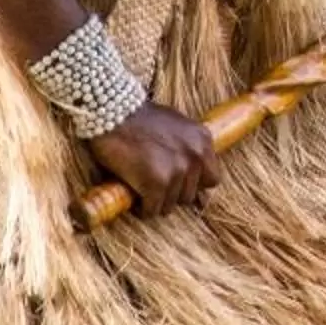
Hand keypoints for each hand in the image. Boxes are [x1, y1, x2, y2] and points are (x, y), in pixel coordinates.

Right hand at [88, 101, 219, 214]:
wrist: (114, 114)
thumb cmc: (139, 119)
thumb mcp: (176, 126)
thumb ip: (187, 147)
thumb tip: (191, 172)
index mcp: (203, 140)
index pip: (212, 179)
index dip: (193, 183)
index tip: (177, 181)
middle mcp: (195, 156)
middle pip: (190, 195)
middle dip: (172, 193)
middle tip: (154, 185)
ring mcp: (177, 171)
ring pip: (170, 205)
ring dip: (156, 201)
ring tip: (142, 189)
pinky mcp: (157, 184)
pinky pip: (152, 210)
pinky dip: (142, 209)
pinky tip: (134, 196)